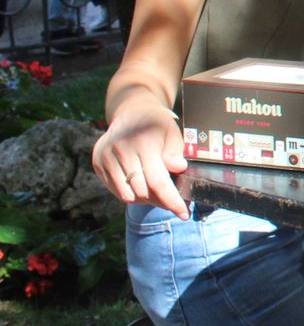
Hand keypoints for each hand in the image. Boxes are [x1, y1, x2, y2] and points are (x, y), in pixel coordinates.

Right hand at [92, 101, 188, 218]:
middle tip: (173, 200)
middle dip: (160, 200)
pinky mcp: (98, 163)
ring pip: (127, 194)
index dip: (171, 200)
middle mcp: (121, 150)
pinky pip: (116, 190)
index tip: (184, 214)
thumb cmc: (158, 124)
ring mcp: (106, 157)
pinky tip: (141, 185)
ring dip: (144, 199)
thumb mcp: (172, 132)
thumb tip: (179, 167)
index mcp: (143, 142)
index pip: (157, 181)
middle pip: (142, 191)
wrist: (132, 111)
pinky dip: (131, 193)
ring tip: (157, 191)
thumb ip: (175, 152)